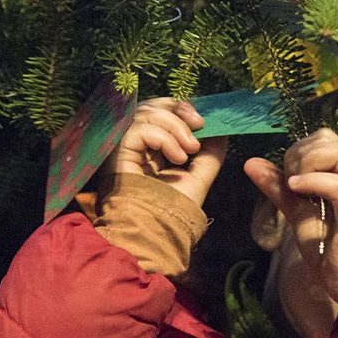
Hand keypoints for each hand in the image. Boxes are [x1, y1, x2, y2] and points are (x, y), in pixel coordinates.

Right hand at [101, 97, 227, 207]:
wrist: (158, 230)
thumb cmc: (174, 210)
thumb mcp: (199, 177)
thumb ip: (210, 154)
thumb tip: (221, 132)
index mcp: (151, 149)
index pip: (160, 114)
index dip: (180, 109)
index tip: (202, 119)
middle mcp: (135, 146)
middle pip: (151, 107)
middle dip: (178, 110)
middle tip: (199, 123)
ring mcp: (124, 148)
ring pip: (146, 114)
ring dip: (176, 127)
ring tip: (190, 150)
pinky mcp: (116, 152)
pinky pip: (139, 129)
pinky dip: (164, 138)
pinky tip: (177, 158)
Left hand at [243, 129, 337, 337]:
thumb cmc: (329, 248)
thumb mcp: (298, 213)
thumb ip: (279, 189)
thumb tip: (251, 164)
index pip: (326, 138)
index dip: (301, 148)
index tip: (288, 175)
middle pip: (334, 139)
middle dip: (302, 153)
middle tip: (290, 181)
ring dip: (310, 163)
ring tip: (295, 187)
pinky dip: (315, 182)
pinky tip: (297, 190)